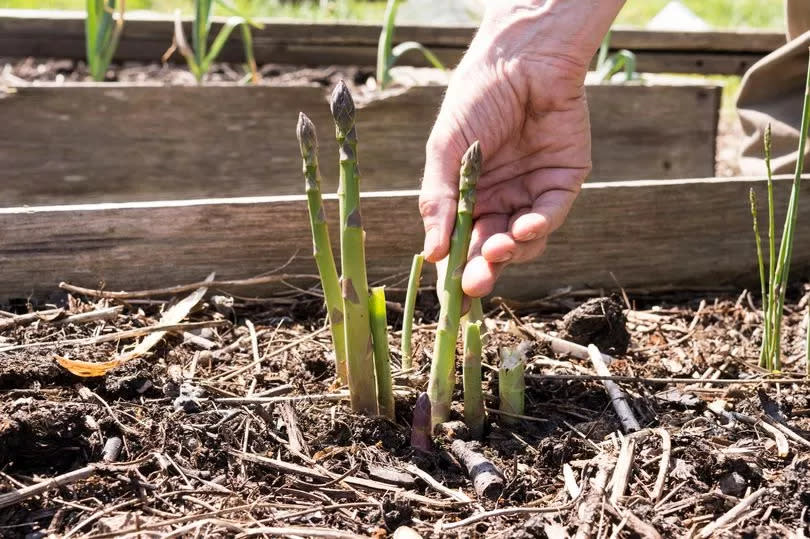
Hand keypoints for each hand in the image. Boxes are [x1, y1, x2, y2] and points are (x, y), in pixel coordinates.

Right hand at [420, 0, 622, 296]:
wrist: (521, 59)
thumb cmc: (476, 98)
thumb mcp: (445, 149)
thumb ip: (439, 200)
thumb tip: (431, 253)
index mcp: (466, 194)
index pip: (461, 241)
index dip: (456, 268)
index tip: (450, 294)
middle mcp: (499, 198)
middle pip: (492, 248)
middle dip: (484, 269)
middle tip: (474, 285)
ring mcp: (531, 191)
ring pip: (523, 241)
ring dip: (511, 250)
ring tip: (498, 247)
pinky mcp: (562, 181)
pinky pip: (551, 215)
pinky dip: (538, 227)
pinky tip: (524, 227)